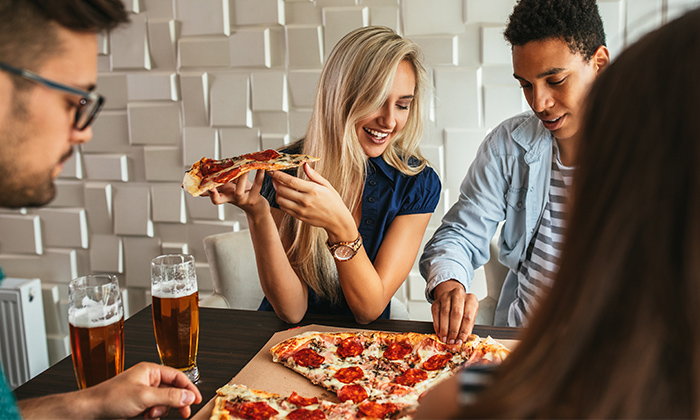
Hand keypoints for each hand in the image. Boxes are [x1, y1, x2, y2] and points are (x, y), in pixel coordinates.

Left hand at [87, 362, 201, 418]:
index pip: (178, 376)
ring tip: (150, 415)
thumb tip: (188, 396)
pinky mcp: (137, 404)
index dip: (189, 388)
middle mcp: (147, 380)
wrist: (89, 411)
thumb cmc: (110, 398)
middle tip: (183, 413)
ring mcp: (142, 393)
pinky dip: (152, 415)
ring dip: (160, 411)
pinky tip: (144, 417)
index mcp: (150, 371)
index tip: (197, 400)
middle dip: (174, 403)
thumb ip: (169, 397)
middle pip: (172, 391)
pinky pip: (154, 410)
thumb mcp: (144, 397)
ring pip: (163, 403)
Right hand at [207, 169, 268, 214]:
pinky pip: (257, 186)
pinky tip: (261, 168)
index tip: (200, 187)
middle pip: (218, 199)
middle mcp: (231, 199)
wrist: (257, 209)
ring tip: (245, 166)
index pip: (211, 196)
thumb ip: (223, 178)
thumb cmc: (244, 195)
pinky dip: (259, 176)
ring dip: (242, 178)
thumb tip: (212, 167)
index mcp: (224, 195)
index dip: (205, 193)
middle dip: (213, 192)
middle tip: (210, 184)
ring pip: (238, 191)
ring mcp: (242, 200)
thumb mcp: (231, 187)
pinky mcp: (254, 199)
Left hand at [270, 163, 354, 239]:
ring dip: (277, 192)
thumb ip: (314, 175)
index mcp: (313, 190)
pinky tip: (285, 197)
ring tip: (279, 187)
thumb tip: (305, 164)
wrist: (337, 220)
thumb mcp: (327, 185)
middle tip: (274, 177)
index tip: (272, 170)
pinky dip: (281, 201)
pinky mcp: (299, 217)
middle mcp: (305, 200)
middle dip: (275, 182)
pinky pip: (284, 208)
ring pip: (280, 200)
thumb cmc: (333, 201)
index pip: (291, 181)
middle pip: (282, 190)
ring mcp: (301, 210)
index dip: (279, 175)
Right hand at [431, 280, 478, 344]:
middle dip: (453, 330)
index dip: (464, 330)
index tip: (460, 340)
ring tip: (445, 339)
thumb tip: (461, 340)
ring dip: (444, 329)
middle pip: (456, 313)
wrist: (453, 299)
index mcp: (471, 299)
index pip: (468, 316)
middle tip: (452, 340)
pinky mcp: (437, 301)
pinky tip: (439, 332)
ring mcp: (446, 296)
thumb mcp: (470, 317)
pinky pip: (436, 313)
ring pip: (445, 313)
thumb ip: (467, 328)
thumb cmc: (464, 310)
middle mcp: (458, 294)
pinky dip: (437, 325)